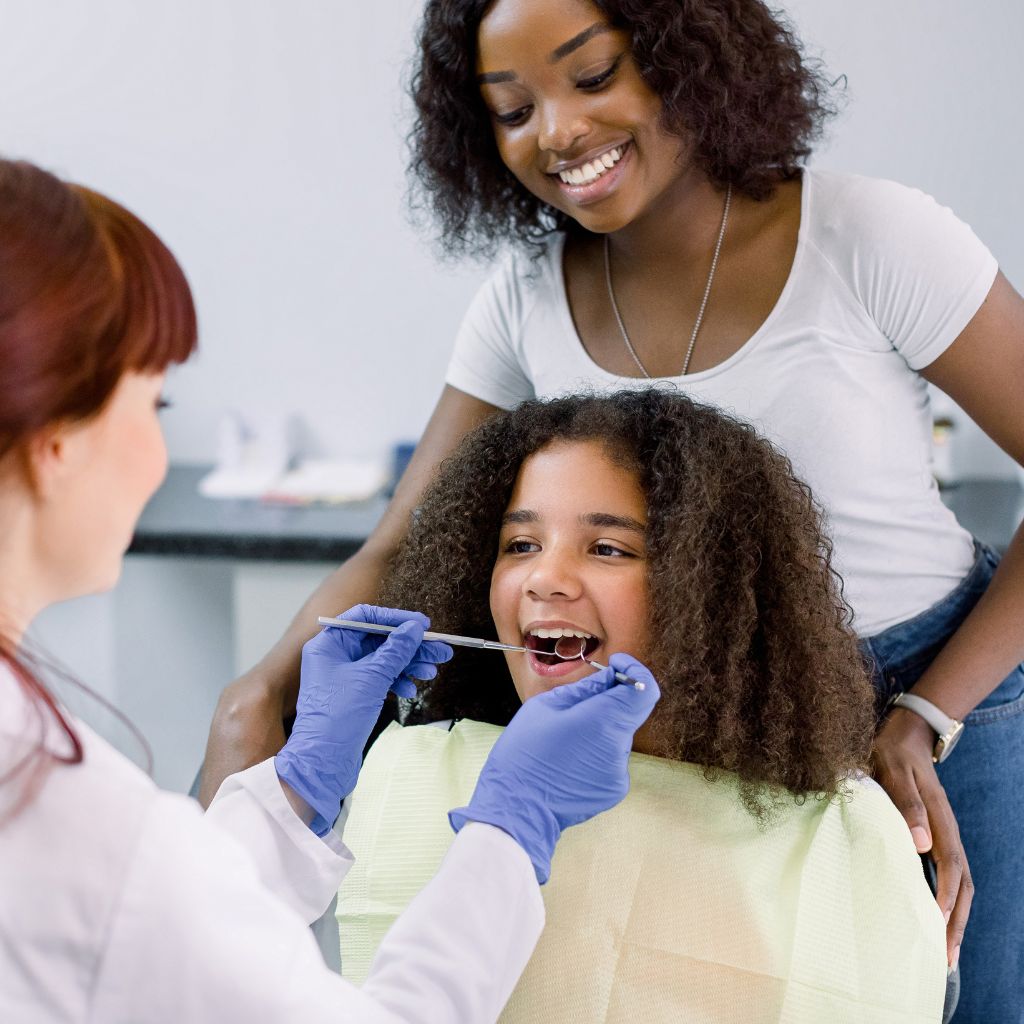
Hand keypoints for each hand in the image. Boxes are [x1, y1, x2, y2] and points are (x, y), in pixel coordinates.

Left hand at [275, 605, 451, 832]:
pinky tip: (412, 688)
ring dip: (408, 664)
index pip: (365, 618)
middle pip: (377, 640)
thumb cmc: (338, 718)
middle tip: (439, 649)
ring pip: (381, 661)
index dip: (395, 619)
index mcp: (328, 644)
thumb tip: (415, 629)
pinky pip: (378, 680)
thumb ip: (396, 650)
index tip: (421, 624)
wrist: (322, 764)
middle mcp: (333, 657)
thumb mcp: (372, 677)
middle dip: (409, 645)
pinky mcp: (352, 696)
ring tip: (433, 669)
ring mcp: (342, 677)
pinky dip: (396, 681)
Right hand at [449, 653, 660, 882]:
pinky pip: (611, 759)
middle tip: (572, 709)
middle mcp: (618, 746)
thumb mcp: (546, 707)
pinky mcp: (614, 789)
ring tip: (564, 743)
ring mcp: (619, 771)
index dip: (634, 672)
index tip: (617, 666)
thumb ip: (586, 689)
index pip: (644, 689)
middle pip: (626, 712)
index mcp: (602, 721)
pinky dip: (595, 754)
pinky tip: (569, 762)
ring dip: (598, 731)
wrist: (517, 808)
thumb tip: (611, 676)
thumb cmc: (524, 753)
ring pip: (616, 735)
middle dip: (606, 704)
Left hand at [872, 707, 972, 968]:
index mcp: (939, 819)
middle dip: (956, 923)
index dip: (945, 898)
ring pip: (960, 884)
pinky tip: (937, 918)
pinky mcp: (935, 835)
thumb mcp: (892, 770)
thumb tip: (920, 843)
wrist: (905, 732)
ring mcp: (944, 834)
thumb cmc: (892, 751)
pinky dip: (949, 901)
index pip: (950, 868)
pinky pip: (950, 875)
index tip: (937, 927)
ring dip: (954, 917)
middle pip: (962, 885)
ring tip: (946, 951)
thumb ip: (905, 803)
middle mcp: (947, 832)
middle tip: (946, 959)